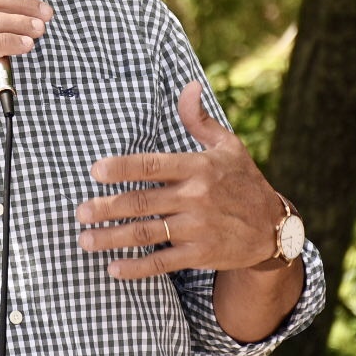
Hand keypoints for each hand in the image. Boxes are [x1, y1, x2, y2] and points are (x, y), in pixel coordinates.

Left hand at [75, 81, 282, 279]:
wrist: (274, 228)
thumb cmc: (244, 181)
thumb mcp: (228, 146)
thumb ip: (199, 120)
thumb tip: (188, 87)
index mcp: (198, 167)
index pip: (153, 165)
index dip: (122, 167)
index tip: (95, 171)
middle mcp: (196, 197)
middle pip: (142, 202)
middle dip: (106, 208)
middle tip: (80, 213)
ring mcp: (197, 228)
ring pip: (146, 233)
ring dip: (112, 238)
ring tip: (85, 240)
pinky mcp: (199, 254)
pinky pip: (162, 262)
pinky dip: (136, 268)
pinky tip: (113, 269)